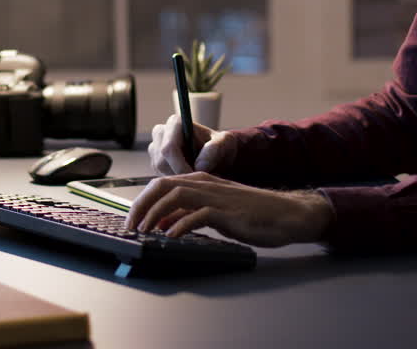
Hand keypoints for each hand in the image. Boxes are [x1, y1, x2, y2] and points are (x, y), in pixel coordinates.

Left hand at [124, 172, 334, 246]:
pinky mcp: (228, 212)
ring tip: (145, 231)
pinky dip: (181, 225)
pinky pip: (199, 215)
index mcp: (200, 180)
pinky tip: (171, 236)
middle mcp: (205, 183)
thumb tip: (162, 223)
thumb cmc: (250, 213)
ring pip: (176, 196)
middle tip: (130, 226)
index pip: (161, 184)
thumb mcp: (213, 212)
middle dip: (142, 205)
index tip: (131, 220)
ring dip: (155, 213)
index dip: (142, 201)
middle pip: (162, 186)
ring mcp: (216, 196)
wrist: (285, 214)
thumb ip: (188, 214)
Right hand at [148, 113, 235, 174]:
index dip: (181, 166)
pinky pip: (161, 178)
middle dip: (181, 175)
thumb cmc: (220, 146)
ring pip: (160, 172)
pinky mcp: (155, 163)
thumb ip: (214, 150)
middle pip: (161, 162)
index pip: (169, 148)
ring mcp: (155, 149)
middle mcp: (160, 133)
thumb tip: (199, 165)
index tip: (197, 176)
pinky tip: (189, 179)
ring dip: (179, 179)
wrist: (216, 155)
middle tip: (200, 181)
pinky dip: (175, 182)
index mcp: (175, 123)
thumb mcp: (225, 144)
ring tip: (197, 178)